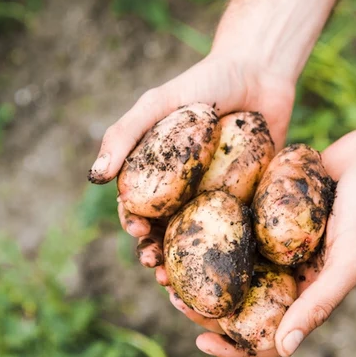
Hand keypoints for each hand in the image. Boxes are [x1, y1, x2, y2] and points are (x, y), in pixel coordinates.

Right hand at [90, 51, 295, 269]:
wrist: (261, 71)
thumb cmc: (206, 81)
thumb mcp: (160, 102)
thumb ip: (126, 134)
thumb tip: (94, 177)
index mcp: (159, 174)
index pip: (140, 209)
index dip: (135, 227)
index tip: (138, 236)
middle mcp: (187, 192)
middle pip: (168, 235)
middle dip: (159, 258)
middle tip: (160, 270)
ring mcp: (220, 200)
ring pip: (202, 245)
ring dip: (189, 269)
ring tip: (186, 285)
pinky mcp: (253, 203)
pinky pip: (242, 236)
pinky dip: (233, 260)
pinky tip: (233, 277)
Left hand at [190, 128, 355, 356]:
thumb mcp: (350, 261)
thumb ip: (319, 304)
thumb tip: (282, 350)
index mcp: (306, 293)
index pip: (266, 334)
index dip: (233, 346)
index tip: (200, 340)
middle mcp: (288, 271)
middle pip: (239, 299)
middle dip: (204, 304)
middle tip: (170, 294)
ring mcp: (276, 239)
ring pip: (230, 261)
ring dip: (199, 266)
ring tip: (165, 261)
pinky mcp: (267, 206)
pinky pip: (234, 222)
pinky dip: (211, 226)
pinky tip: (183, 220)